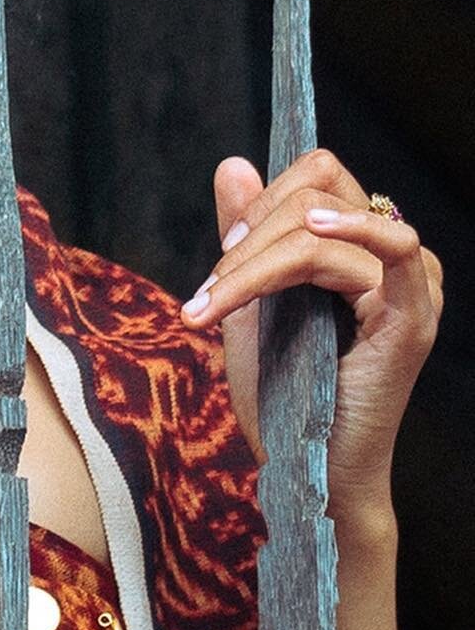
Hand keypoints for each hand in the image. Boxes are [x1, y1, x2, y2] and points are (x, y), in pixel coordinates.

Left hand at [182, 149, 442, 518]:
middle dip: (249, 230)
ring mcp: (411, 283)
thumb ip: (246, 231)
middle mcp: (393, 256)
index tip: (222, 256)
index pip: (316, 173)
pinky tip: (305, 240)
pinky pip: (392, 247)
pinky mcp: (413, 315)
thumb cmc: (280, 390)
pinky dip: (343, 233)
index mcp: (360, 245)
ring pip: (322, 221)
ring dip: (257, 256)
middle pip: (315, 185)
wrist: (303, 467)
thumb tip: (232, 162)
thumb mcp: (250, 297)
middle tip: (215, 287)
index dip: (261, 200)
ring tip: (221, 298)